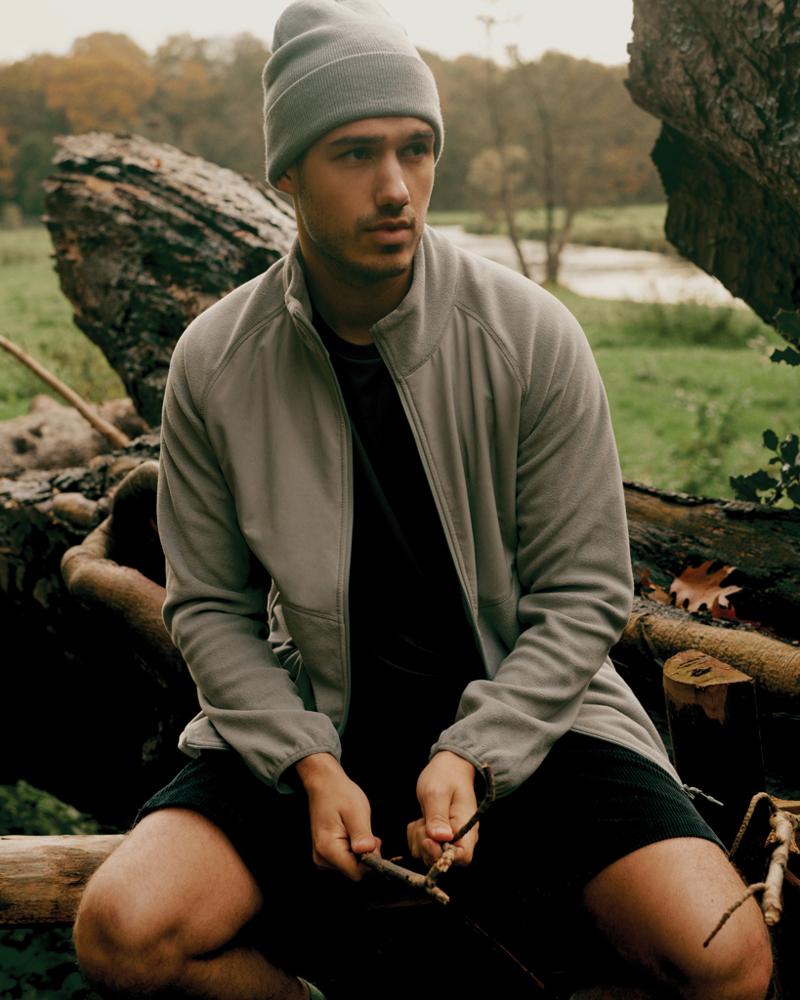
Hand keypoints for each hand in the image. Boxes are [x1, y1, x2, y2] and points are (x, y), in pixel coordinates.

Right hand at [295, 753, 380, 880]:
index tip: (374, 841)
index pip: (356, 873)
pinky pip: (345, 859)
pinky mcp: (325, 852)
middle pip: (353, 871)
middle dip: (366, 855)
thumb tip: (368, 854)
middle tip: (367, 832)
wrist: (324, 783)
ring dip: (360, 852)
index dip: (370, 861)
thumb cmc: (339, 793)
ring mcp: (322, 856)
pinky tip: (353, 833)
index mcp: (328, 848)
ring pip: (351, 866)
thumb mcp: (356, 811)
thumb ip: (362, 834)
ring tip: (358, 829)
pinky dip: (354, 849)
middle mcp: (321, 857)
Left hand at [407, 750, 477, 867]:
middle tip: (422, 823)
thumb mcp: (437, 792)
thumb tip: (440, 839)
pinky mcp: (438, 838)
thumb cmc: (446, 776)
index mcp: (467, 827)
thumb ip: (437, 816)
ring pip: (429, 855)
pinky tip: (420, 820)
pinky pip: (422, 848)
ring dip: (419, 840)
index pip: (463, 857)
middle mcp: (460, 837)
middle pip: (443, 860)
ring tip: (422, 818)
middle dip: (426, 846)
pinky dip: (415, 836)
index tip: (428, 840)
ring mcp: (449, 839)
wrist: (448, 767)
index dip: (443, 856)